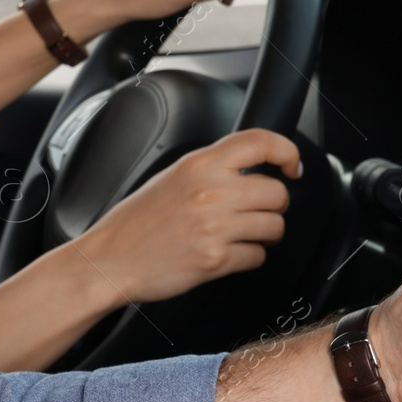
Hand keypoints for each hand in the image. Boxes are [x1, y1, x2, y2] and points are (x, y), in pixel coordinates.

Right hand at [72, 129, 300, 303]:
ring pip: (275, 227)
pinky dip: (249, 258)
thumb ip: (213, 170)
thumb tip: (255, 171)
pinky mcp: (216, 259)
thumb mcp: (173, 177)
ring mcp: (215, 226)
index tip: (293, 166)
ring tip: (241, 236)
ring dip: (265, 234)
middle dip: (273, 207)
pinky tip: (226, 254)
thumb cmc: (137, 222)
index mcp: (200, 164)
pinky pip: (258, 257)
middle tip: (257, 213)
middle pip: (278, 193)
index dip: (287, 151)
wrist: (108, 260)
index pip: (261, 142)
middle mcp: (211, 191)